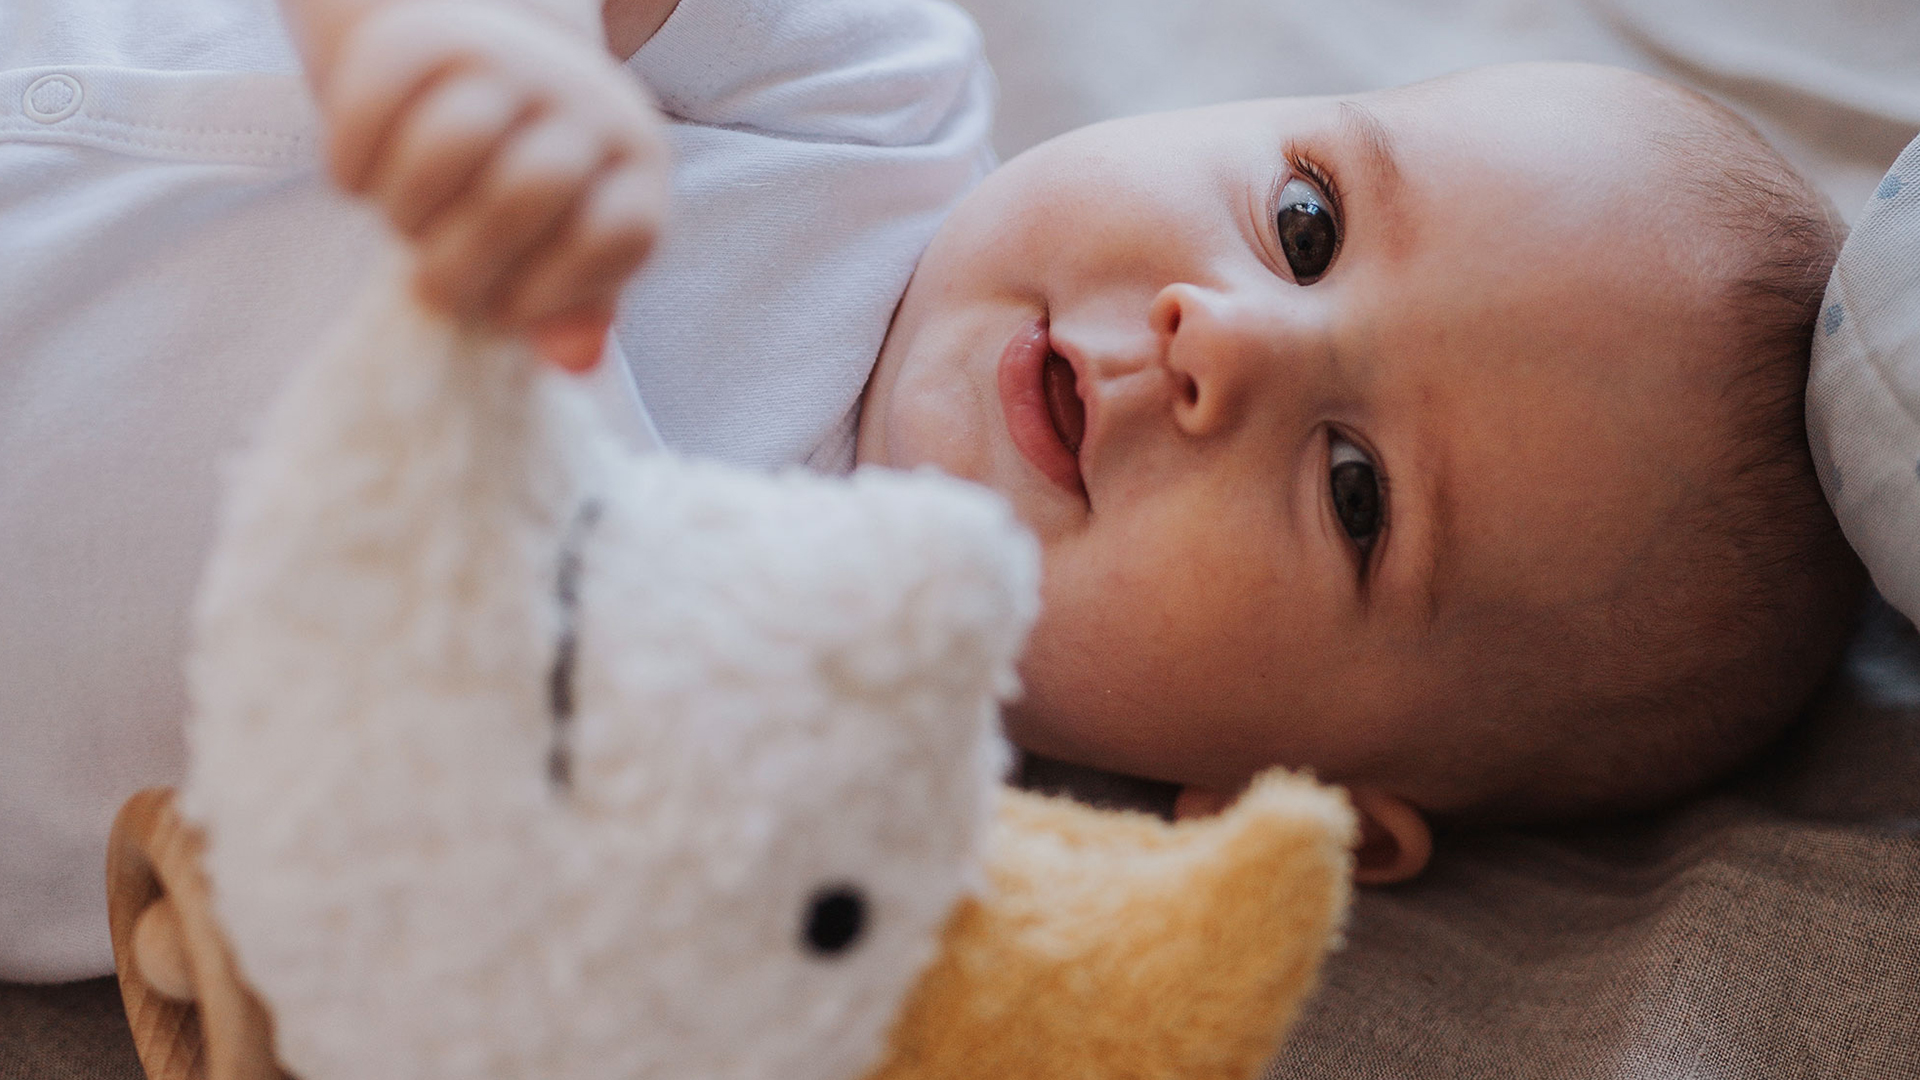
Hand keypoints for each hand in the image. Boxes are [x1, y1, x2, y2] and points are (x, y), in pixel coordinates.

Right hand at [320, 1, 669, 368]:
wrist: (489, 76)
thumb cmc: (535, 196)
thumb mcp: (572, 250)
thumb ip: (576, 308)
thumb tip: (575, 359)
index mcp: (636, 164)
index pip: (617, 233)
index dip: (555, 292)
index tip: (505, 312)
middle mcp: (585, 100)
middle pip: (526, 190)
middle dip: (465, 262)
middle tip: (436, 287)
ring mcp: (509, 59)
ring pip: (449, 140)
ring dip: (409, 210)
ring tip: (405, 230)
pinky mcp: (424, 37)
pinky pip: (375, 100)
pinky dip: (353, 162)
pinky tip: (359, 187)